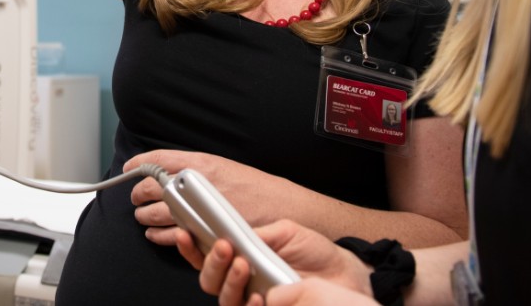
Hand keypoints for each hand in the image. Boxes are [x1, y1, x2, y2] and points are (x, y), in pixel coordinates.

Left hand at [125, 150, 277, 245]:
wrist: (279, 206)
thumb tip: (168, 171)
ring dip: (144, 215)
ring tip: (143, 215)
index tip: (130, 167)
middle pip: (150, 188)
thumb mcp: (222, 166)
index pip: (157, 160)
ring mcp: (197, 211)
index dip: (138, 164)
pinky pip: (170, 236)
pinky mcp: (202, 232)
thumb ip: (194, 168)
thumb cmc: (253, 186)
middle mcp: (195, 186)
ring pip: (155, 214)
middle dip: (138, 193)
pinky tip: (154, 233)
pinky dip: (157, 235)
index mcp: (199, 164)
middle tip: (137, 196)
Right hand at [180, 221, 373, 305]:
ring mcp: (253, 300)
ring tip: (243, 264)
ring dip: (229, 280)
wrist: (344, 273)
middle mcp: (242, 281)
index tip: (185, 231)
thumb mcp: (285, 232)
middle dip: (210, 261)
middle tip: (224, 246)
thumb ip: (257, 233)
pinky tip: (260, 295)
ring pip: (223, 298)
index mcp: (241, 256)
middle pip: (208, 279)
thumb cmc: (315, 252)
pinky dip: (250, 305)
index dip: (190, 246)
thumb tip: (233, 232)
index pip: (206, 254)